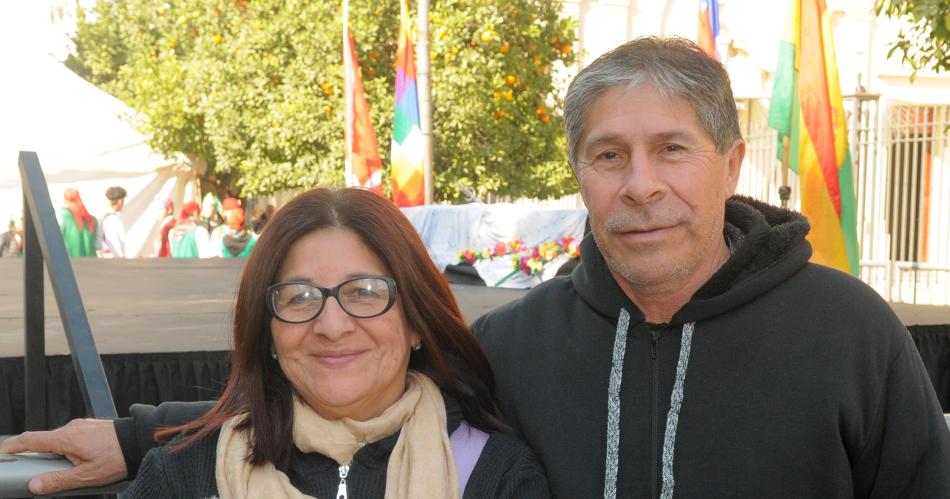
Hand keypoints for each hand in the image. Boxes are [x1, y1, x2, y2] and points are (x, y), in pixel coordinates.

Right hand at [0, 418, 127, 494]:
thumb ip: (58, 481)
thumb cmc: (117, 458)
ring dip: (58, 455)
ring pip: (60, 441)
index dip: (13, 446)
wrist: (141, 440)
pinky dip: (70, 449)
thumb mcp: (87, 475)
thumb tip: (34, 485)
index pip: (30, 439)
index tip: (3, 452)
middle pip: (45, 442)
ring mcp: (82, 425)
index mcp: (66, 438)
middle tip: (42, 473)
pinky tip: (82, 460)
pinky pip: (73, 438)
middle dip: (39, 457)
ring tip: (72, 469)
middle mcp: (71, 427)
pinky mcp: (90, 427)